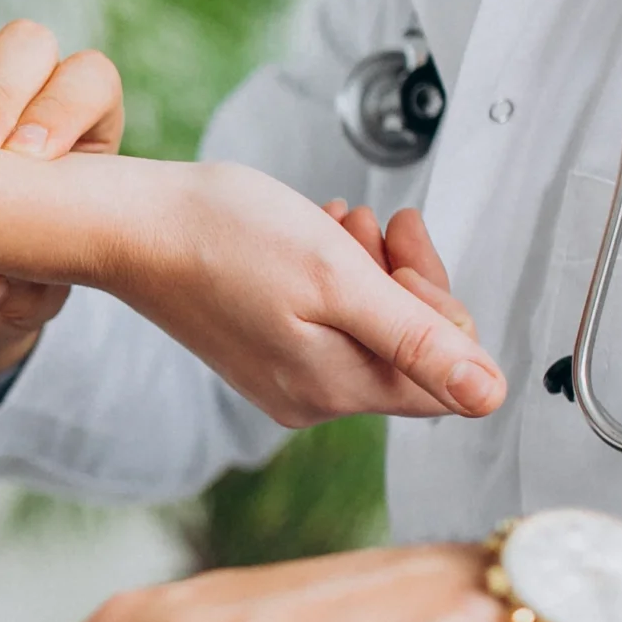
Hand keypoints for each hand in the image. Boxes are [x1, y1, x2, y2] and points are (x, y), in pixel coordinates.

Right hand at [105, 162, 502, 423]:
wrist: (131, 227)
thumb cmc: (222, 239)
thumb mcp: (339, 278)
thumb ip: (419, 341)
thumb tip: (489, 396)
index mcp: (334, 388)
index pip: (444, 374)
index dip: (440, 302)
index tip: (403, 240)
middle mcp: (310, 398)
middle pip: (408, 353)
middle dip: (404, 280)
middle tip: (374, 223)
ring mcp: (282, 380)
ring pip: (369, 332)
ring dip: (369, 270)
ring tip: (337, 223)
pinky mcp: (261, 356)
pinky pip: (327, 326)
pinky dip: (332, 279)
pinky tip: (312, 240)